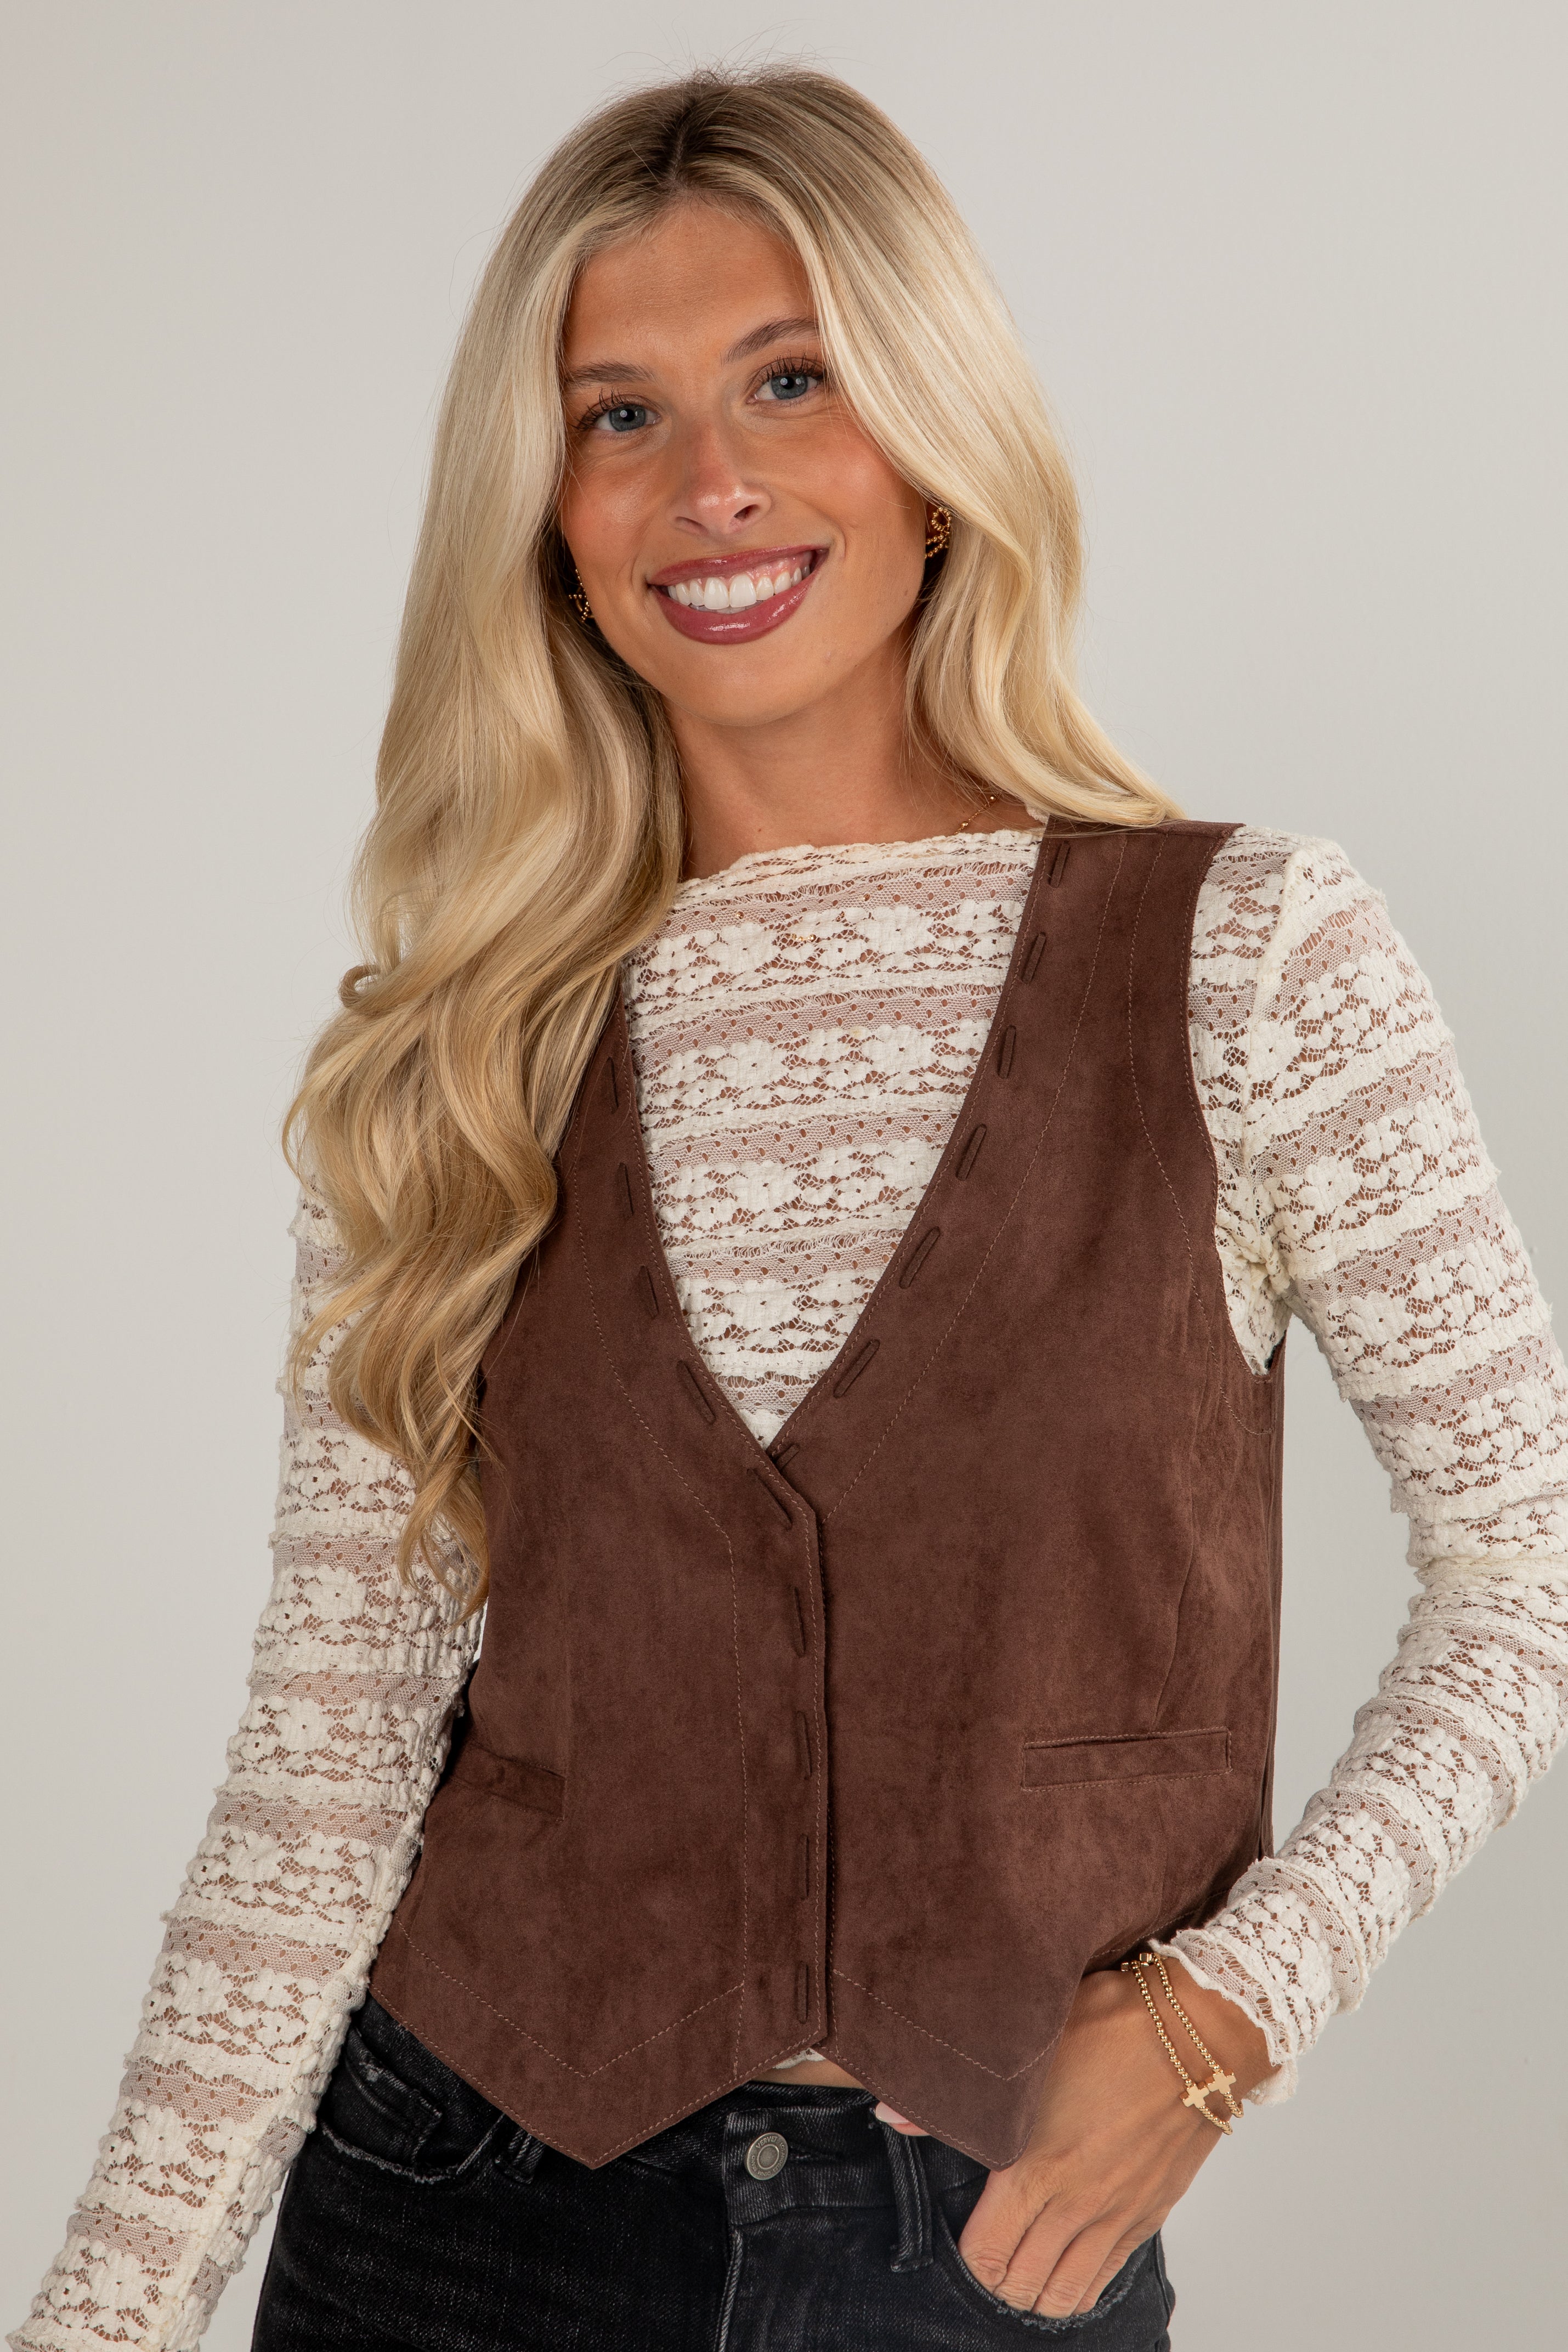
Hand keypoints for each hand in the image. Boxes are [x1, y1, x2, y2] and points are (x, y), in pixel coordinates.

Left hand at [875, 1957, 1273, 2317]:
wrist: (1199, 2032)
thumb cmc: (1111, 2026)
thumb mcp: (1025, 2045)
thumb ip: (955, 2095)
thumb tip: (890, 2114)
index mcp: (1035, 2168)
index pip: (988, 2255)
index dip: (969, 2256)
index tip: (964, 2232)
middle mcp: (1076, 2205)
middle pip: (1022, 2286)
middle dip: (999, 2278)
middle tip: (991, 2247)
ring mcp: (1116, 2216)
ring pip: (1066, 2295)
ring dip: (1039, 2289)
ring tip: (1025, 2259)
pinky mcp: (1149, 2214)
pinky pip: (1106, 2278)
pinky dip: (1081, 2283)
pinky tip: (1068, 2260)